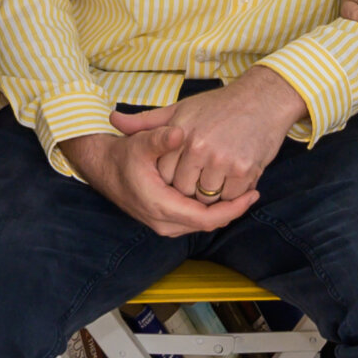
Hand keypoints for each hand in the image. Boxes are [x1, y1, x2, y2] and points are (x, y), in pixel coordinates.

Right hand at [64, 125, 255, 237]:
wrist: (103, 167)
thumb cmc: (123, 155)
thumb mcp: (140, 143)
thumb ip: (160, 139)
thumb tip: (178, 134)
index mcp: (161, 207)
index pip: (206, 218)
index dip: (233, 208)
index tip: (253, 194)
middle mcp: (163, 222)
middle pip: (208, 223)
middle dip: (233, 209)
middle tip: (254, 190)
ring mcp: (164, 223)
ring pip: (203, 223)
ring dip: (223, 210)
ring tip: (245, 191)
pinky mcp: (165, 219)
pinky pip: (195, 219)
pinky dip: (212, 209)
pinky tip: (225, 192)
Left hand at [119, 65, 308, 206]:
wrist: (264, 99)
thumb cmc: (220, 105)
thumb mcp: (180, 108)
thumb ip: (147, 121)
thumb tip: (114, 120)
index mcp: (181, 134)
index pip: (165, 174)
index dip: (172, 178)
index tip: (182, 172)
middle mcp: (199, 148)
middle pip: (184, 190)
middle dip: (189, 190)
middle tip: (201, 178)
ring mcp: (222, 160)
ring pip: (207, 197)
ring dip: (211, 194)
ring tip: (217, 177)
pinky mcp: (244, 169)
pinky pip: (230, 197)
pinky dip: (232, 194)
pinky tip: (233, 179)